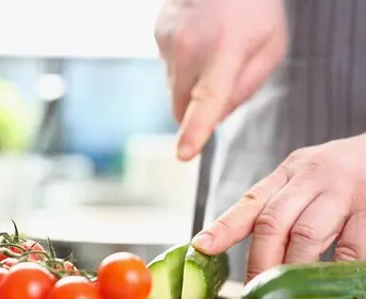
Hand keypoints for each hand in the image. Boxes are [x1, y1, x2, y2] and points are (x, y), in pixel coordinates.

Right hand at [155, 0, 287, 160]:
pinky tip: (198, 43)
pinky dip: (183, 67)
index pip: (206, 99)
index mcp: (224, 50)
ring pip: (173, 91)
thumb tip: (216, 117)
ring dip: (191, 86)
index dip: (195, 130)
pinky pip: (168, 70)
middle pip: (181, 108)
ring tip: (211, 52)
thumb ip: (246, 89)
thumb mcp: (271, 47)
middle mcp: (189, 47)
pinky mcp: (158, 37)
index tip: (184, 153)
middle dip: (197, 108)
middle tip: (220, 80)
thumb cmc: (255, 6)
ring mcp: (168, 42)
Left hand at [192, 135, 365, 281]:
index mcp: (289, 172)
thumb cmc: (340, 175)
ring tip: (286, 292)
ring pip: (308, 236)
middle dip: (260, 261)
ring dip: (292, 269)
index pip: (250, 201)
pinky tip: (328, 284)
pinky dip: (337, 269)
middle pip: (273, 222)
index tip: (201, 247)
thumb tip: (245, 251)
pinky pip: (352, 248)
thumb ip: (277, 206)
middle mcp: (312, 177)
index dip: (224, 227)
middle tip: (255, 289)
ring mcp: (344, 192)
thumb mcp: (304, 178)